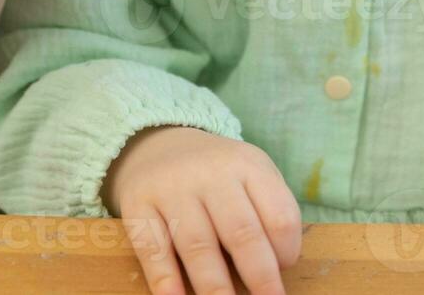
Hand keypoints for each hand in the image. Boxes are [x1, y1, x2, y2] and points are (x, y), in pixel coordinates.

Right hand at [103, 126, 302, 294]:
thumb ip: (270, 211)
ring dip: (215, 287)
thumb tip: (277, 268)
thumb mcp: (251, 174)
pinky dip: (164, 279)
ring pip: (198, 245)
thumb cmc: (217, 175)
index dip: (286, 252)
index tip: (283, 271)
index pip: (279, 215)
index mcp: (247, 165)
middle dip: (259, 277)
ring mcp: (171, 188)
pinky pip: (152, 248)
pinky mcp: (137, 204)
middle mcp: (210, 173)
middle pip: (241, 232)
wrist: (156, 144)